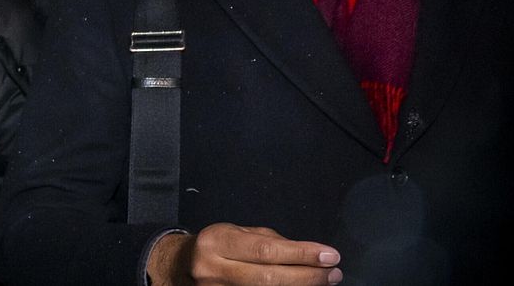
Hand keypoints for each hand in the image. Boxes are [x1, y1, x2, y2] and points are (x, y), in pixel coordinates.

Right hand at [148, 223, 341, 284]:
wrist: (181, 266)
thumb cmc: (217, 246)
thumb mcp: (237, 233)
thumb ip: (269, 242)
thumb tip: (308, 255)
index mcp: (217, 242)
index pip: (265, 250)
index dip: (300, 254)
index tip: (329, 255)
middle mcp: (213, 270)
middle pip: (269, 278)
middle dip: (307, 276)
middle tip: (333, 273)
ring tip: (324, 282)